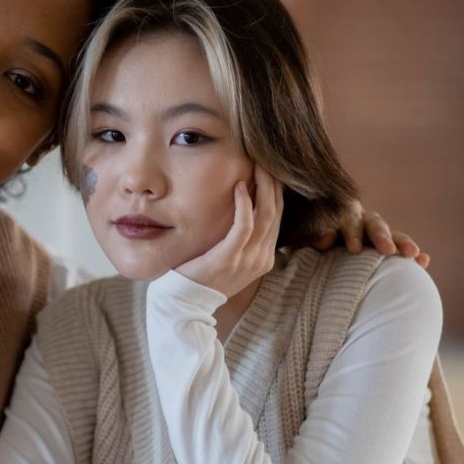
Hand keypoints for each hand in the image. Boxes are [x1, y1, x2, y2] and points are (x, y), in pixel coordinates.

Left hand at [176, 164, 283, 297]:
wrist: (186, 305)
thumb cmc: (202, 277)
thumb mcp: (230, 259)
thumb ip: (240, 239)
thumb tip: (241, 208)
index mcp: (264, 257)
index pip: (277, 216)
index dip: (276, 190)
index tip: (271, 167)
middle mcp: (261, 258)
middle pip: (276, 212)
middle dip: (273, 183)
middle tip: (266, 158)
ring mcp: (247, 259)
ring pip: (266, 215)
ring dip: (263, 187)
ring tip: (257, 165)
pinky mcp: (229, 257)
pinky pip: (244, 226)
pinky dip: (244, 204)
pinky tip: (239, 186)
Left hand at [312, 201, 429, 268]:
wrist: (311, 253)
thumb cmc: (305, 244)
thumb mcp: (303, 240)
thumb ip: (311, 237)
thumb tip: (326, 237)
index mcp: (339, 215)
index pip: (348, 218)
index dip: (352, 232)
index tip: (354, 249)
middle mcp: (361, 221)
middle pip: (374, 224)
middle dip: (382, 236)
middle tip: (389, 250)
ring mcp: (376, 234)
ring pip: (392, 234)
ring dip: (402, 243)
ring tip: (414, 255)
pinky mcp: (387, 248)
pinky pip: (401, 250)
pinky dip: (413, 255)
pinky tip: (424, 261)